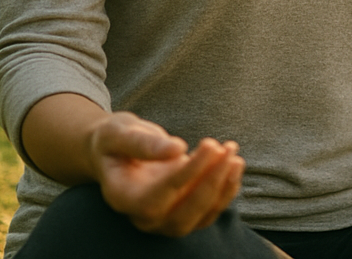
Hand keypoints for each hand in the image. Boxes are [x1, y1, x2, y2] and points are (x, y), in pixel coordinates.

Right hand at [89, 112, 244, 234]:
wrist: (119, 150)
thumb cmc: (116, 139)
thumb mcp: (120, 132)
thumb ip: (142, 143)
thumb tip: (176, 149)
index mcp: (122, 198)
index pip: (156, 198)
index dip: (186, 176)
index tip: (209, 146)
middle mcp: (143, 217)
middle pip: (181, 217)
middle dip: (209, 183)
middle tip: (225, 148)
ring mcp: (163, 220)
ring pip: (198, 218)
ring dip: (222, 188)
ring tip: (234, 154)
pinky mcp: (182, 212)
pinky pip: (208, 213)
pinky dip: (225, 191)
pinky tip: (235, 165)